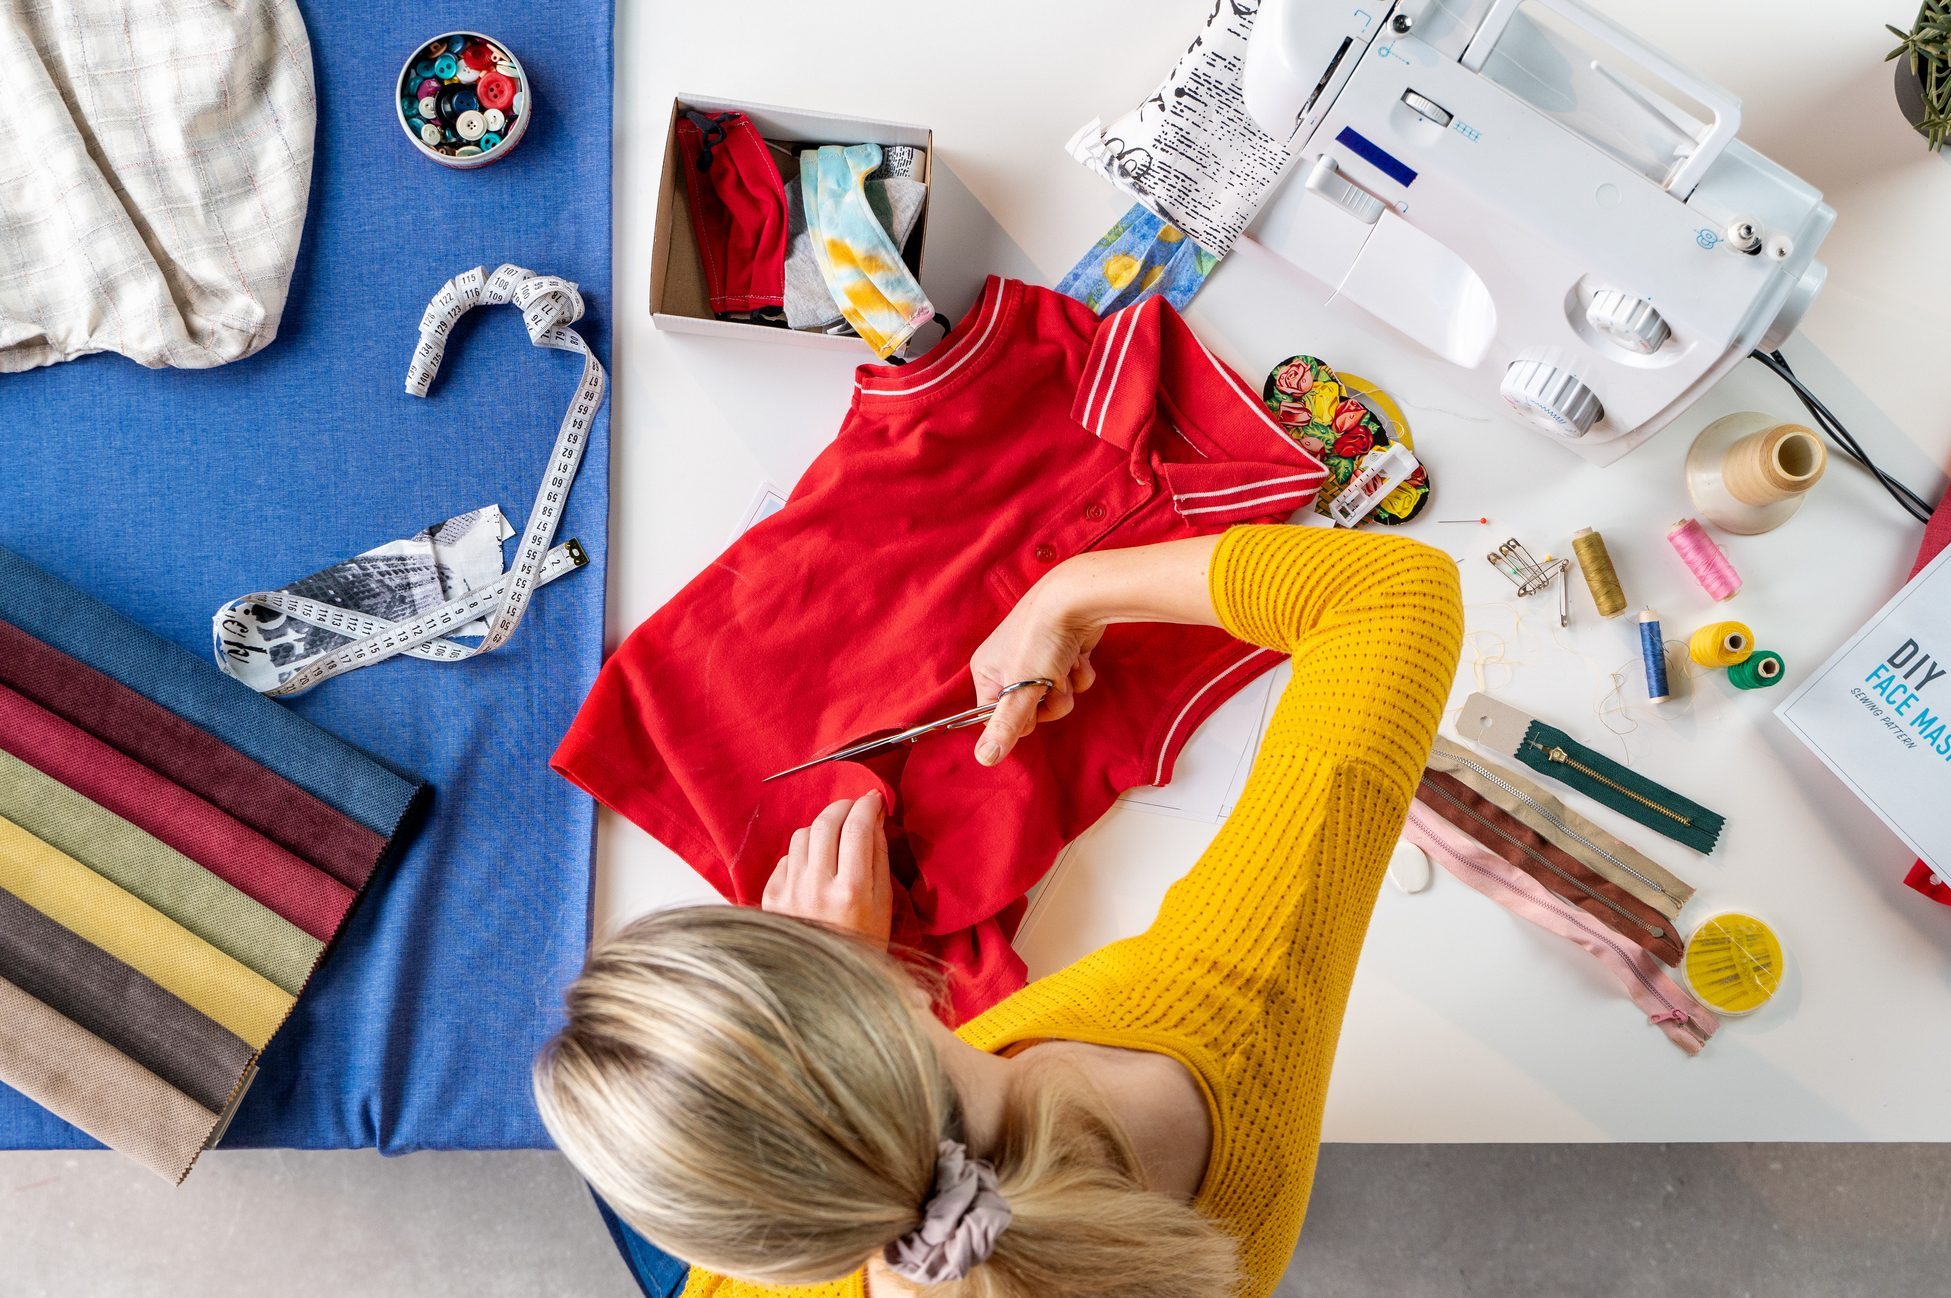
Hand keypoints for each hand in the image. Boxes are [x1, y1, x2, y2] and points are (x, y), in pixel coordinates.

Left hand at [761, 793, 891, 945]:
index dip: (867, 805)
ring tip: (835, 842)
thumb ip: (879, 857)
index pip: (858, 828)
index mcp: (852, 892)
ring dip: (822, 829)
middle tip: (854, 808)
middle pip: (826, 823)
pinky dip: (802, 855)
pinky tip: (815, 870)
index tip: (874, 799)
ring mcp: (789, 892)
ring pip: (803, 834)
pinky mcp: (771, 896)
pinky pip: (787, 857)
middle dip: (843, 806)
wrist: (822, 983)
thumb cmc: (862, 943)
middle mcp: (817, 888)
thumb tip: (874, 817)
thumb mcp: (883, 904)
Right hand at [968, 561, 1103, 765]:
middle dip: (1047, 702)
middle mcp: (1009, 666)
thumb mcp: (1021, 688)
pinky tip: (1079, 656)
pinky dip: (1078, 673)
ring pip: (1054, 698)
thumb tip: (984, 759)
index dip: (1017, 720)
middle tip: (1051, 683)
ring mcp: (1038, 660)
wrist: (1077, 598)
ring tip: (1066, 666)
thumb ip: (1005, 726)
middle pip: (1029, 711)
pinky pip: (1071, 681)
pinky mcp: (1063, 654)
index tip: (1028, 706)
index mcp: (987, 672)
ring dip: (1066, 688)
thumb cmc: (1040, 638)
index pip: (995, 717)